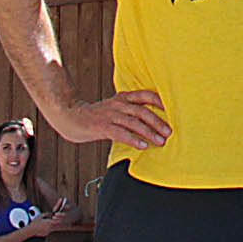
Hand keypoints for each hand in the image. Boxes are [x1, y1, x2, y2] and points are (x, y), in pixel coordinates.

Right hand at [39, 86, 169, 150]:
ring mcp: (110, 115)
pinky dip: (134, 140)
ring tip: (160, 141)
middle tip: (169, 132)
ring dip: (149, 133)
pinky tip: (143, 146)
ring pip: (134, 123)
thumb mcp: (114, 108)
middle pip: (142, 111)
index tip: (172, 110)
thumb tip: (153, 121)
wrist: (71, 117)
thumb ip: (130, 111)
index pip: (145, 95)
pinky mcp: (102, 127)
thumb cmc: (97, 116)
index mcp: (123, 98)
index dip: (159, 101)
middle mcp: (118, 104)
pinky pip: (121, 133)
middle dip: (158, 122)